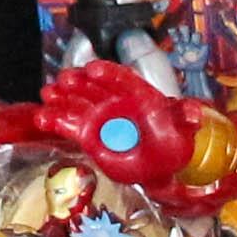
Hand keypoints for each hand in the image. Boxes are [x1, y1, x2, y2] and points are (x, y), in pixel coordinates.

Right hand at [26, 57, 195, 186]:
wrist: (159, 168)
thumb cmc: (170, 146)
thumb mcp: (182, 133)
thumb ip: (183, 118)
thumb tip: (194, 112)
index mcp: (140, 98)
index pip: (124, 81)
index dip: (109, 74)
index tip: (94, 69)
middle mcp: (115, 102)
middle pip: (94, 88)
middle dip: (78, 83)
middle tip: (64, 79)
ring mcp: (99, 117)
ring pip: (78, 104)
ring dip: (62, 98)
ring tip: (48, 95)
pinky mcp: (85, 133)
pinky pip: (68, 124)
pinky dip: (55, 120)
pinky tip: (42, 117)